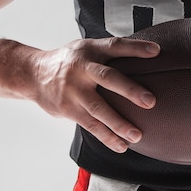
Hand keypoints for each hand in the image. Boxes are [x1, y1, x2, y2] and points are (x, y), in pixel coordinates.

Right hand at [33, 37, 159, 152]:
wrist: (34, 74)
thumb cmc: (72, 60)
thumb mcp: (88, 48)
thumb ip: (110, 53)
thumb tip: (148, 55)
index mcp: (91, 50)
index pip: (115, 46)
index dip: (136, 48)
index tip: (156, 51)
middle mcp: (82, 68)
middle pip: (108, 77)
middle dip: (130, 90)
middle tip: (150, 101)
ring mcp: (73, 89)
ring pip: (98, 108)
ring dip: (119, 123)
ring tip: (137, 135)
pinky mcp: (67, 109)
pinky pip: (90, 125)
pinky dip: (106, 136)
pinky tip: (121, 145)